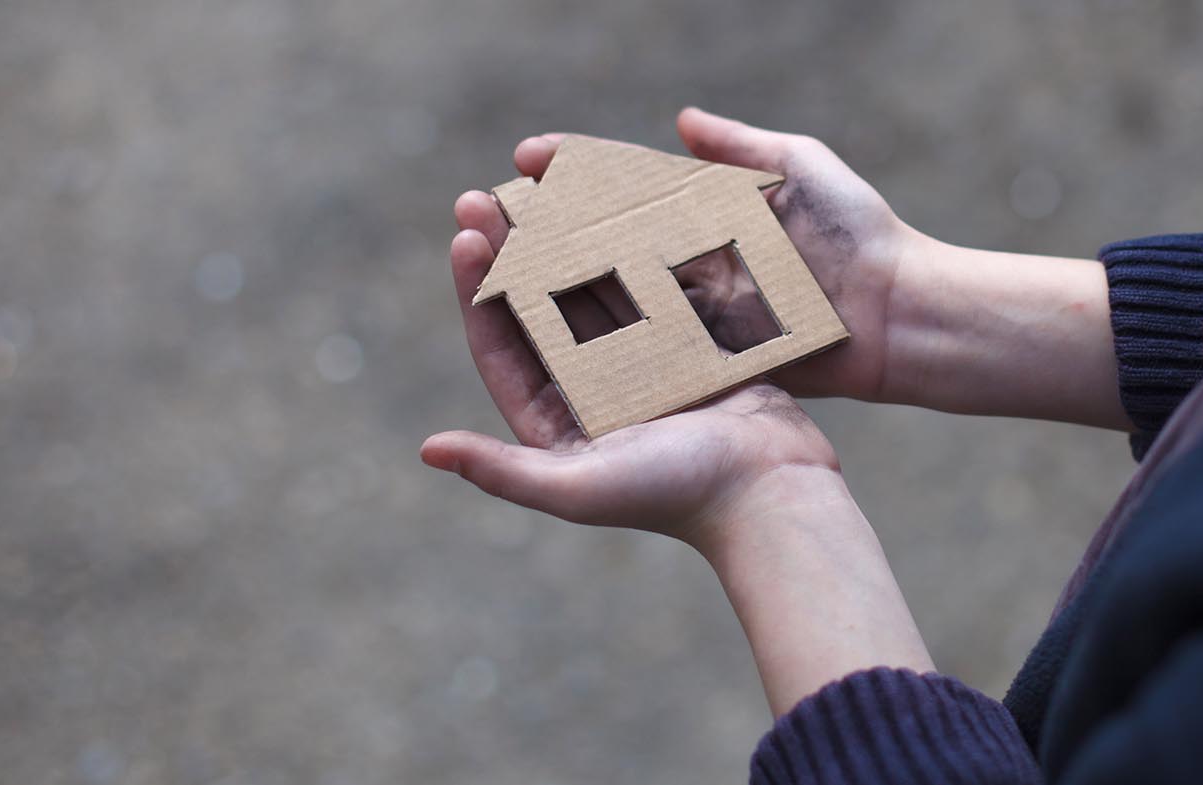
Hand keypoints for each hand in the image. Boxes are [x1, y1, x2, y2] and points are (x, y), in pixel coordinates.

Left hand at [423, 189, 839, 551]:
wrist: (776, 491)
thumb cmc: (679, 494)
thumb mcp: (579, 488)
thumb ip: (503, 472)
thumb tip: (427, 449)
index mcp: (560, 427)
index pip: (503, 349)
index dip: (478, 292)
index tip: (464, 238)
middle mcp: (595, 395)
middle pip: (539, 311)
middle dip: (510, 253)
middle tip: (483, 195)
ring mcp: (643, 369)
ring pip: (591, 290)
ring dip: (562, 241)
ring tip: (537, 187)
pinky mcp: (689, 349)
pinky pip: (649, 288)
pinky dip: (629, 249)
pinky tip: (609, 204)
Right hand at [505, 109, 920, 400]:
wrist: (902, 314)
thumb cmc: (861, 235)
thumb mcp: (801, 170)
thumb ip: (741, 146)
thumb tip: (679, 122)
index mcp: (709, 217)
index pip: (624, 187)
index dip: (575, 171)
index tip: (526, 155)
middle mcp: (692, 267)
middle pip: (598, 240)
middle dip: (540, 221)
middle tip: (482, 204)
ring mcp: (694, 316)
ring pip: (604, 290)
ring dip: (545, 272)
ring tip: (489, 252)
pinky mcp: (703, 359)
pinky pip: (635, 342)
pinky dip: (585, 329)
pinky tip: (533, 313)